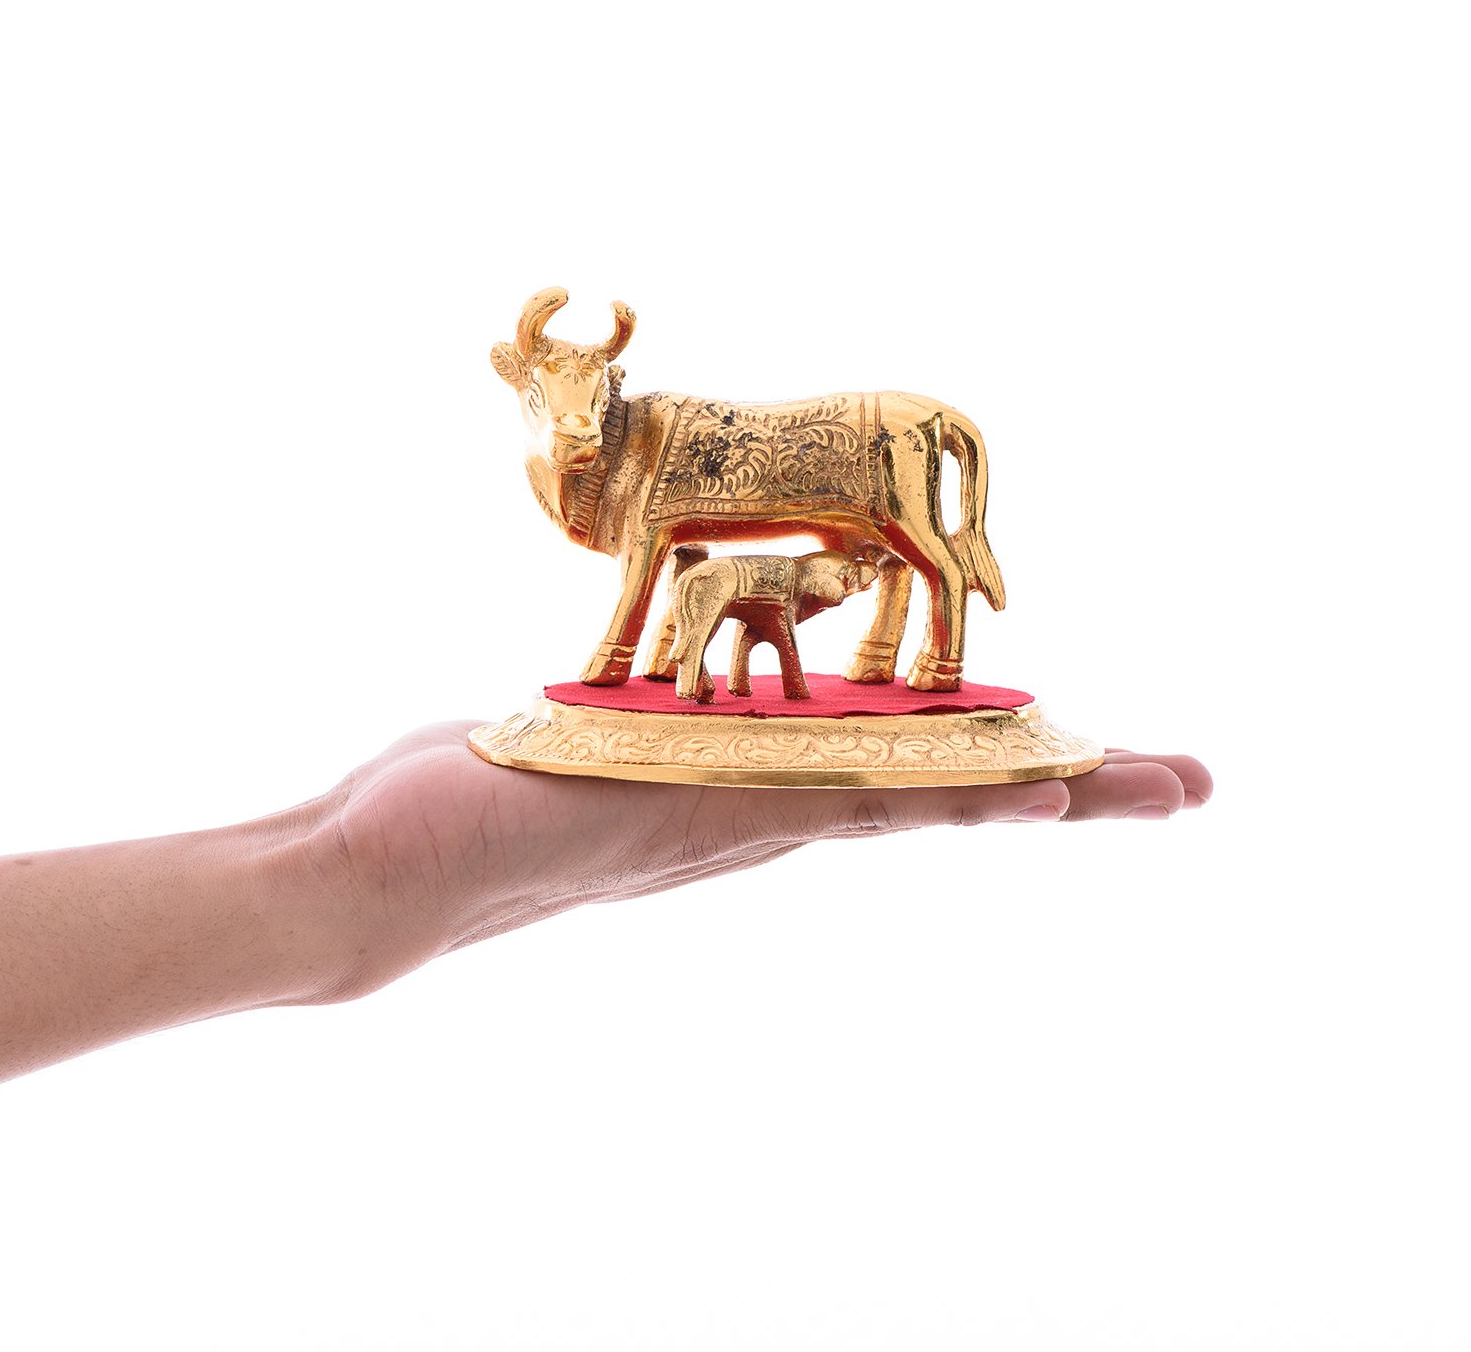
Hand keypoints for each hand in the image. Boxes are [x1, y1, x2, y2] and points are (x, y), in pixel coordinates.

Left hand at [308, 725, 1212, 999]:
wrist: (385, 875)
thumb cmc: (482, 802)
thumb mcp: (595, 737)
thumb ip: (658, 718)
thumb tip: (685, 693)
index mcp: (749, 784)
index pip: (902, 767)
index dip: (999, 760)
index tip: (1086, 745)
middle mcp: (766, 809)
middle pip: (941, 789)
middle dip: (1061, 783)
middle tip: (1184, 780)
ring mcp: (744, 816)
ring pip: (916, 795)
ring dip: (1031, 789)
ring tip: (1139, 781)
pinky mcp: (702, 806)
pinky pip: (842, 792)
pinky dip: (938, 790)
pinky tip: (1017, 787)